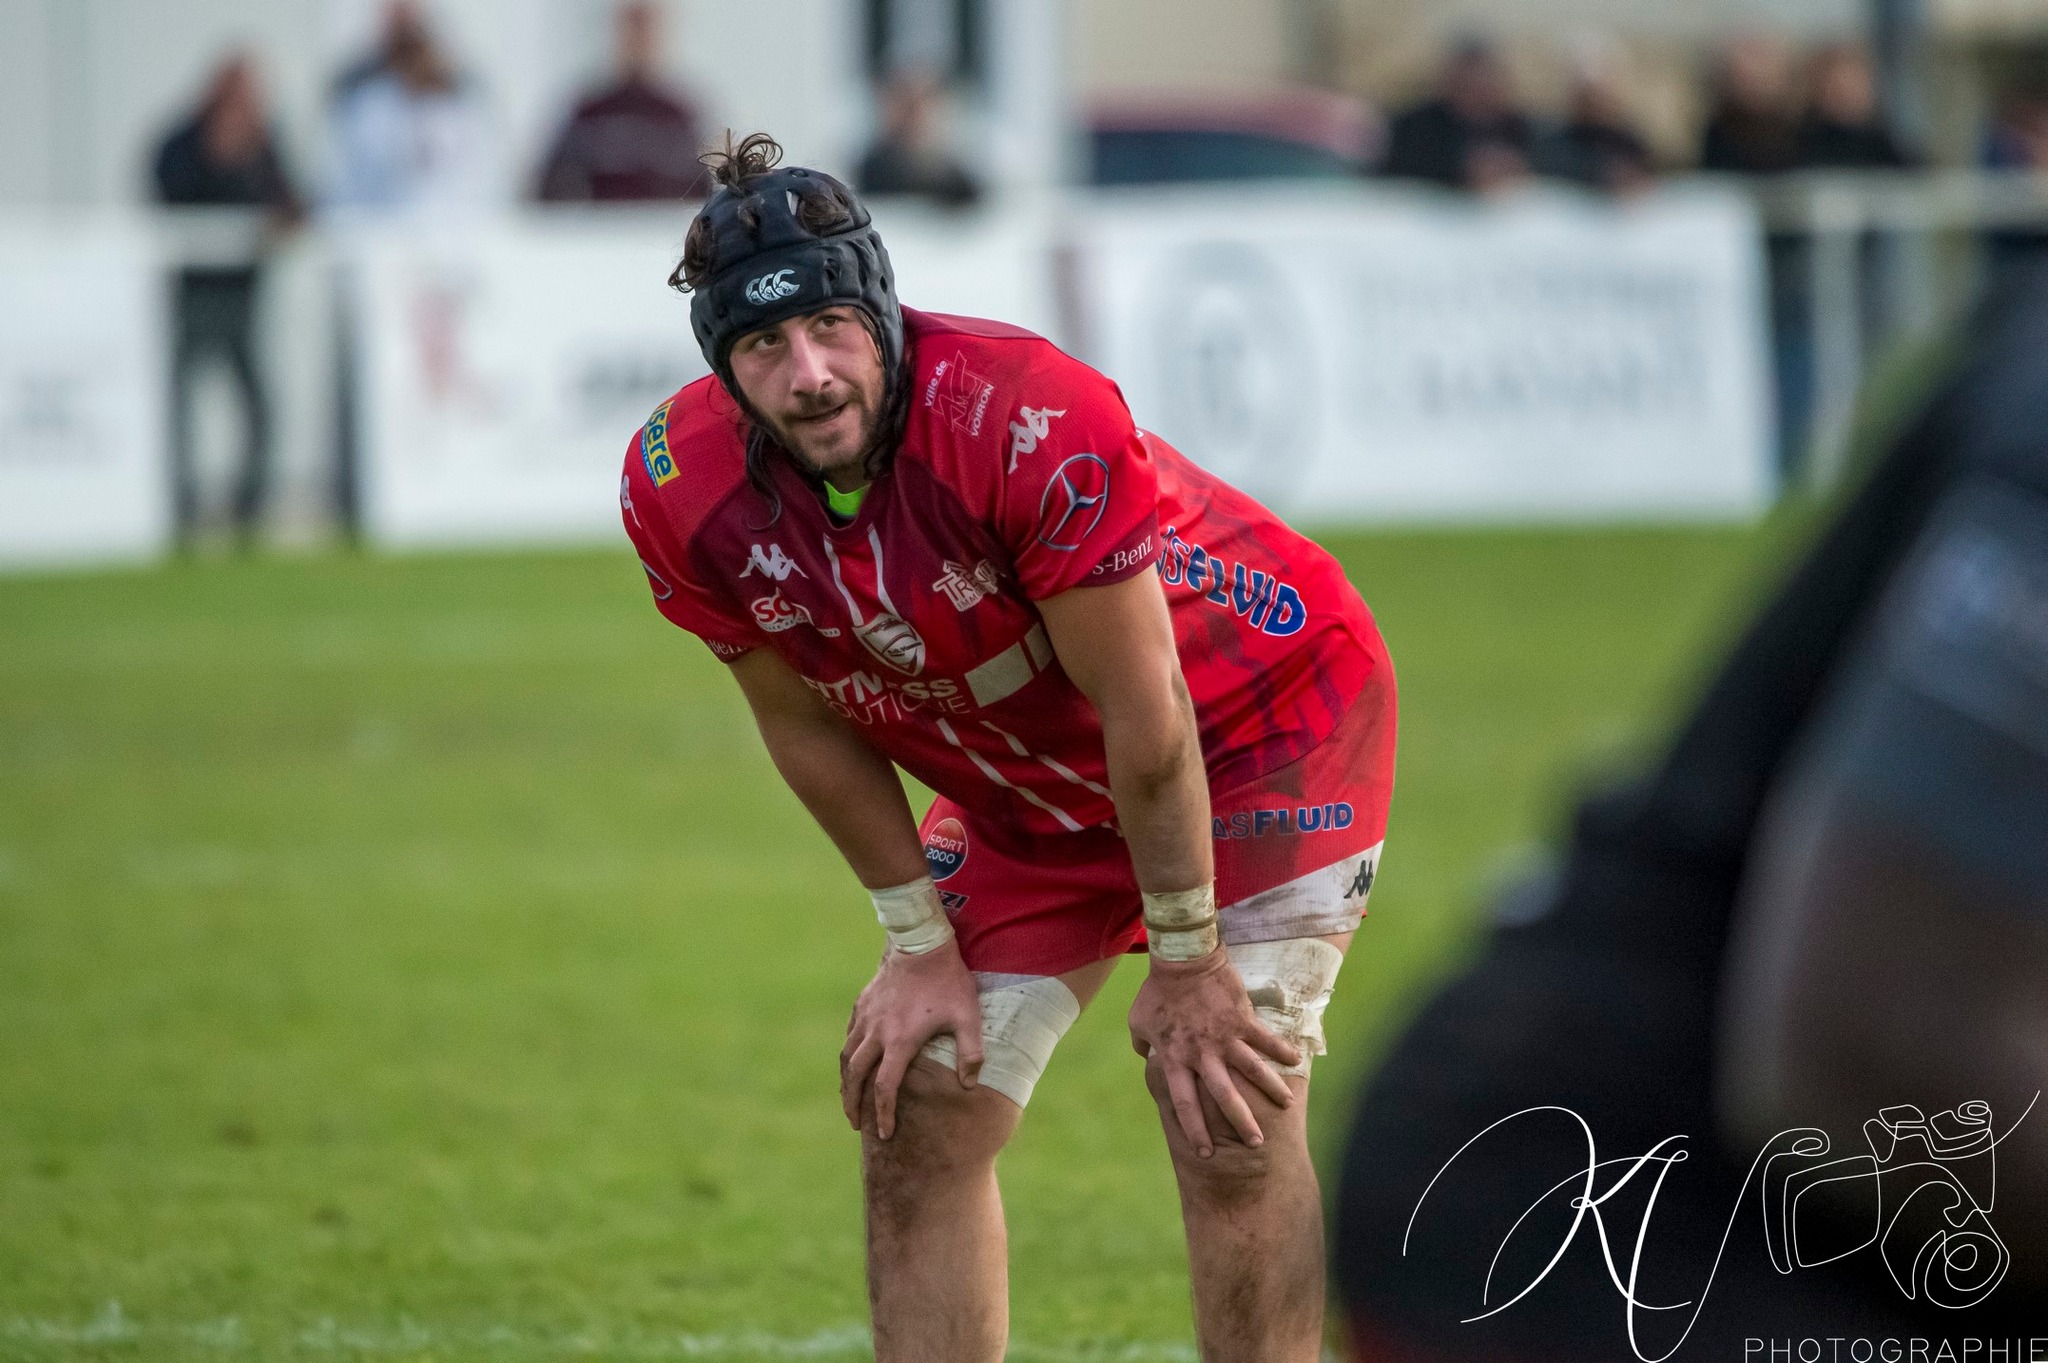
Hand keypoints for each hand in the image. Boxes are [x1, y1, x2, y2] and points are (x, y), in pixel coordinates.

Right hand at [840, 937, 983, 1139]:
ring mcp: (866, 1017)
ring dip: (846, 1082)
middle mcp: (877, 1032)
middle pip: (856, 1077)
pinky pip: (849, 1036)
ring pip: (847, 1057)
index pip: (885, 1088)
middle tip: (856, 1126)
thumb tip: (969, 1085)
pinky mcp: (862, 1004)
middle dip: (854, 1105)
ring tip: (849, 1100)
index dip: (883, 1114)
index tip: (884, 1134)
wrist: (922, 943)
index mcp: (901, 1041)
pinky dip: (848, 1055)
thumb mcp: (968, 1017)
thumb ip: (971, 1053)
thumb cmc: (949, 982)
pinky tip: (853, 1064)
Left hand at [1128, 947, 1299, 1156]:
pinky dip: (1282, 1049)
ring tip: (1288, 1105)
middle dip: (1240, 1123)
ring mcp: (1225, 1038)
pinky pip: (1266, 1039)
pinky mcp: (1243, 1020)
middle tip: (1255, 1144)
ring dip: (1272, 1090)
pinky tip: (1298, 1060)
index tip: (1205, 1153)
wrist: (1182, 959)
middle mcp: (1202, 1054)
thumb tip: (1148, 1060)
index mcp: (1175, 1059)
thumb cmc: (1156, 991)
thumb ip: (1143, 1046)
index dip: (1194, 1130)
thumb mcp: (1137, 1022)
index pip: (1184, 1104)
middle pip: (1224, 1097)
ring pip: (1252, 1071)